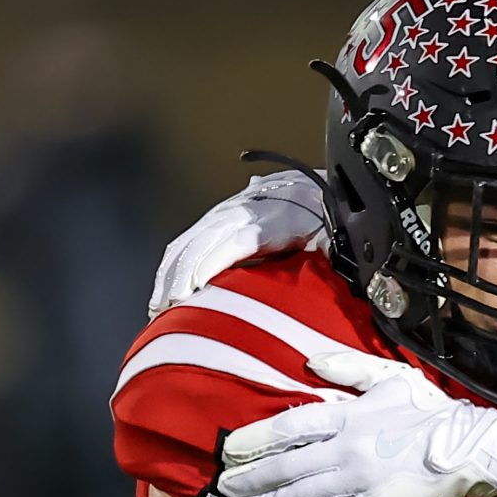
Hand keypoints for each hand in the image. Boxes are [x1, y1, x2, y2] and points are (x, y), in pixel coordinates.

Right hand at [148, 171, 329, 315]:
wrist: (324, 189)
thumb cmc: (332, 225)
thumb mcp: (337, 239)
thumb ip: (329, 257)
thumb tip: (323, 273)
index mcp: (280, 216)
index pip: (239, 238)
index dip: (212, 261)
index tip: (192, 289)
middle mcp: (249, 209)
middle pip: (207, 238)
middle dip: (183, 272)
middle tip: (166, 307)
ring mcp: (231, 211)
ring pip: (192, 238)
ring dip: (172, 272)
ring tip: (159, 305)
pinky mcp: (222, 219)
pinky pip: (191, 240)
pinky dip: (175, 265)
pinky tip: (165, 291)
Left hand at [210, 350, 496, 496]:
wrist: (467, 450)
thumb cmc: (429, 410)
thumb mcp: (389, 375)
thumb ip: (346, 366)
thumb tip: (307, 360)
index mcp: (348, 415)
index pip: (287, 428)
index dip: (252, 440)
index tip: (226, 450)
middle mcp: (345, 449)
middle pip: (283, 466)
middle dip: (246, 479)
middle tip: (216, 488)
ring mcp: (356, 482)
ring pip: (296, 494)